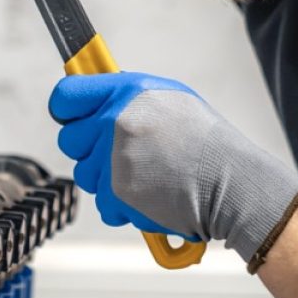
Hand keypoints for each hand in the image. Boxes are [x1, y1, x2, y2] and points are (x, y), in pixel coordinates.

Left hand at [50, 72, 297, 265]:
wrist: (232, 182)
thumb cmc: (207, 142)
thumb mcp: (169, 99)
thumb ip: (128, 99)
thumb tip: (97, 101)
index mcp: (126, 91)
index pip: (66, 96)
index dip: (68, 110)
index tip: (75, 118)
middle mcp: (114, 120)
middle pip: (69, 140)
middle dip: (89, 150)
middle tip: (122, 154)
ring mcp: (113, 157)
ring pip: (84, 174)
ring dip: (106, 180)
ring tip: (145, 175)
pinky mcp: (116, 192)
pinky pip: (101, 203)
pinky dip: (120, 206)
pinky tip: (149, 195)